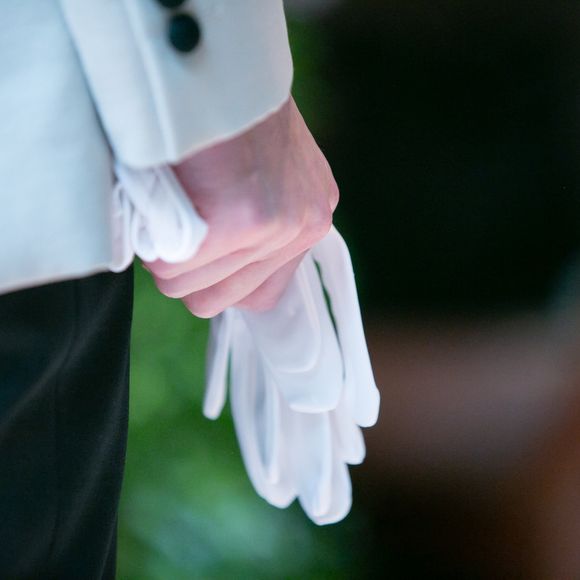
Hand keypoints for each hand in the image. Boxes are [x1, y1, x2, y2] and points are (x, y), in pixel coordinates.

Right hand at [145, 97, 338, 317]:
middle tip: (178, 215)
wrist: (219, 60)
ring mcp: (277, 226)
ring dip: (164, 248)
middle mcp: (303, 226)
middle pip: (213, 300)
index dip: (214, 280)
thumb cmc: (227, 114)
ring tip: (174, 199)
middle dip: (182, 265)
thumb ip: (251, 231)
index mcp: (310, 218)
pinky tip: (166, 195)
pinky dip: (152, 234)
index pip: (259, 297)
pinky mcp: (241, 219)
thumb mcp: (261, 174)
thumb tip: (213, 273)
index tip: (197, 253)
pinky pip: (172, 263)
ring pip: (185, 285)